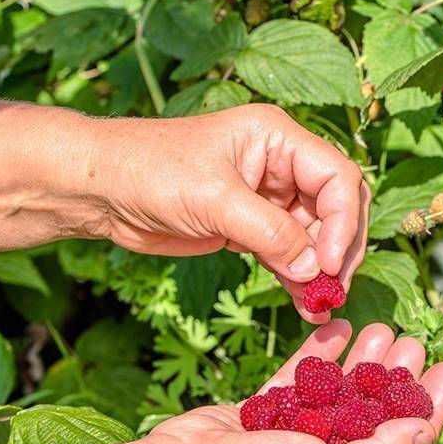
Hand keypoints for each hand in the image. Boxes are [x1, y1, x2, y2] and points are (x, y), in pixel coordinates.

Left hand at [88, 104, 369, 322]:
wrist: (100, 189)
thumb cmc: (149, 171)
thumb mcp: (213, 199)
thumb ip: (269, 233)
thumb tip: (314, 269)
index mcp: (278, 137)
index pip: (337, 177)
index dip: (342, 222)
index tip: (327, 263)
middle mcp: (281, 164)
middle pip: (336, 207)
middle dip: (339, 249)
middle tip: (334, 289)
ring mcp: (269, 198)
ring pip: (316, 237)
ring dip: (320, 272)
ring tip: (321, 306)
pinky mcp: (252, 227)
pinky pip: (290, 254)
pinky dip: (299, 279)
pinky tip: (305, 304)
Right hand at [146, 320, 442, 443]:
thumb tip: (425, 432)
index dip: (432, 411)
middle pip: (376, 420)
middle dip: (399, 380)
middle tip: (414, 342)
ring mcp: (296, 442)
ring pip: (342, 397)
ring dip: (365, 363)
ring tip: (384, 328)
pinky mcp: (268, 415)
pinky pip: (303, 381)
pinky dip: (321, 357)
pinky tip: (339, 329)